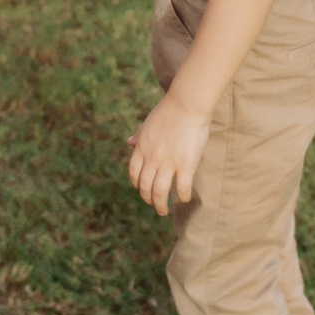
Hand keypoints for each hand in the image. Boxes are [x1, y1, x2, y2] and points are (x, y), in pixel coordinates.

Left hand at [127, 95, 211, 216]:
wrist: (186, 103)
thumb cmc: (170, 110)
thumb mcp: (148, 123)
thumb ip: (139, 136)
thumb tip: (128, 142)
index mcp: (142, 148)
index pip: (134, 172)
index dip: (136, 184)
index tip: (142, 190)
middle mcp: (152, 158)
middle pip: (145, 186)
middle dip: (147, 199)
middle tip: (154, 204)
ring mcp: (168, 162)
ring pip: (159, 192)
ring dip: (160, 205)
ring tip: (163, 211)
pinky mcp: (186, 165)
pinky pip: (182, 188)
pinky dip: (182, 196)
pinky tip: (184, 198)